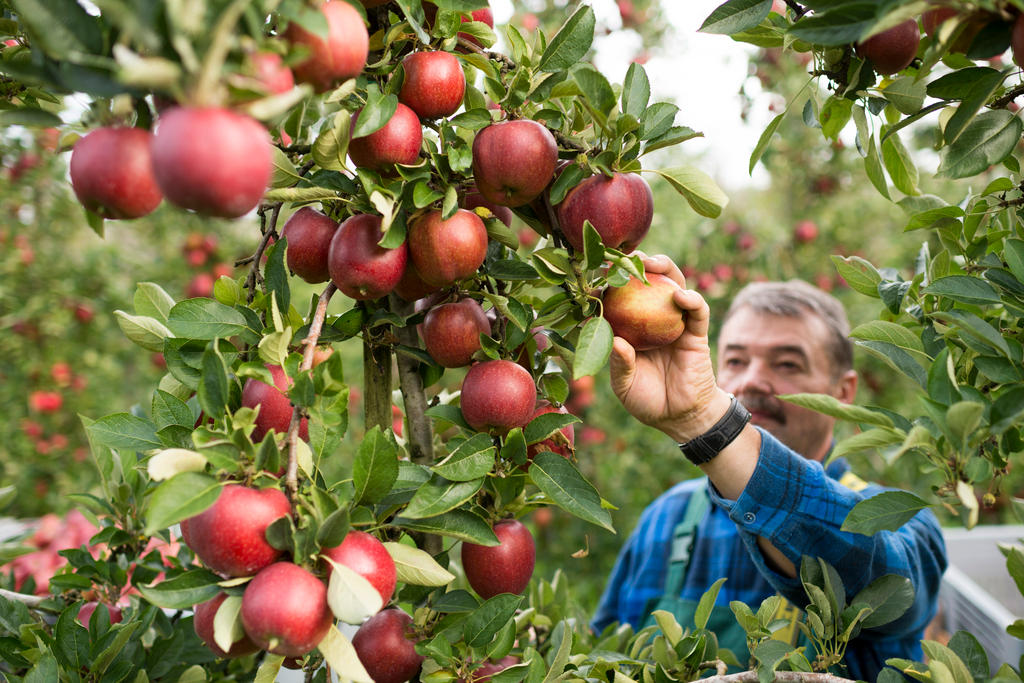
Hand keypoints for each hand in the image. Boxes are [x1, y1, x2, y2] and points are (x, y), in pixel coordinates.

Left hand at [608, 254, 731, 442]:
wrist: (679, 418)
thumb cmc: (646, 400)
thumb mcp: (624, 385)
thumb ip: (619, 364)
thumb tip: (614, 341)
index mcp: (632, 329)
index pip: (620, 298)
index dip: (609, 285)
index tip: (595, 277)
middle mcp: (653, 320)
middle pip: (648, 282)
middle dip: (638, 265)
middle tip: (625, 258)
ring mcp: (676, 323)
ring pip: (674, 286)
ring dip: (665, 270)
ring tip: (652, 264)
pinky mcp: (696, 333)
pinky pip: (697, 311)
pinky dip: (691, 300)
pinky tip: (680, 295)